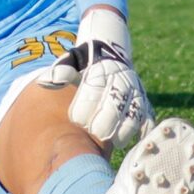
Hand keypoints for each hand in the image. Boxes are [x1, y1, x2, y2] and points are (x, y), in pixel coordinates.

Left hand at [39, 9, 151, 149]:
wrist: (109, 51)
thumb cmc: (85, 61)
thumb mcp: (71, 59)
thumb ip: (61, 70)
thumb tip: (46, 82)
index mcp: (101, 71)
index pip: (94, 90)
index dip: (86, 107)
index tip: (76, 120)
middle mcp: (121, 81)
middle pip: (115, 105)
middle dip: (105, 122)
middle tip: (94, 134)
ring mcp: (135, 91)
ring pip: (134, 112)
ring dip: (125, 129)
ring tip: (113, 141)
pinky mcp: (144, 100)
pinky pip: (147, 116)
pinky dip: (143, 129)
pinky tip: (134, 140)